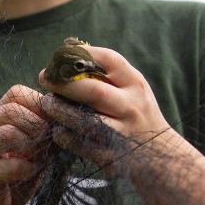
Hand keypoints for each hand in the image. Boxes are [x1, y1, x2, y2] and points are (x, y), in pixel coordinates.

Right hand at [0, 85, 52, 204]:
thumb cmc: (17, 177)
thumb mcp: (34, 147)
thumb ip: (43, 129)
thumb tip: (66, 112)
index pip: (16, 93)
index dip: (39, 105)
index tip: (52, 124)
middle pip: (11, 109)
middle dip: (38, 126)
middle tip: (49, 145)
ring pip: (8, 131)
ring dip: (32, 146)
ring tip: (39, 159)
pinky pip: (10, 164)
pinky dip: (27, 169)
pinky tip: (31, 174)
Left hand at [37, 45, 172, 175]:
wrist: (159, 156)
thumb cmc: (137, 116)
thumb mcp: (133, 90)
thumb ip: (108, 73)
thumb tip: (69, 48)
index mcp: (136, 84)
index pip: (109, 59)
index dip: (81, 54)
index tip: (60, 55)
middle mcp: (131, 106)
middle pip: (93, 90)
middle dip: (63, 83)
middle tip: (44, 78)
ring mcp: (120, 132)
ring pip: (82, 119)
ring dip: (58, 110)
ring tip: (48, 104)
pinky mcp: (108, 155)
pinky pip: (77, 142)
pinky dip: (62, 134)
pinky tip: (58, 128)